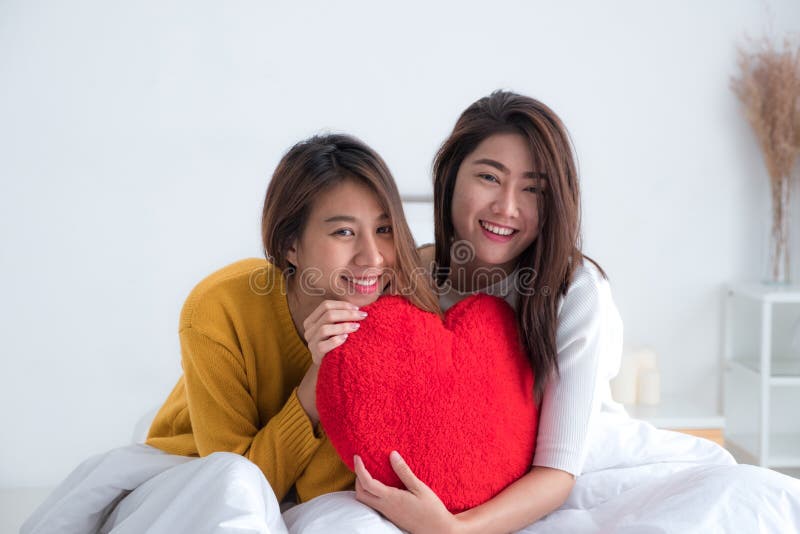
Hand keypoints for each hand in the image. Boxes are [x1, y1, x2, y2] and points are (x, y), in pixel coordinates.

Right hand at [297, 300, 366, 423]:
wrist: (333, 366)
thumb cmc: (340, 343)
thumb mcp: (338, 328)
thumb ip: (343, 316)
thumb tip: (360, 306)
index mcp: (312, 320)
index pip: (325, 306)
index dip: (342, 305)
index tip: (358, 308)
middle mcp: (309, 330)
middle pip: (327, 315)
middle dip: (348, 314)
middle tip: (363, 316)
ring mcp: (310, 343)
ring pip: (324, 329)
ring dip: (343, 326)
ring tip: (357, 327)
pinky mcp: (315, 355)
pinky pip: (323, 346)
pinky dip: (336, 340)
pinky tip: (347, 339)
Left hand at [354, 451, 459, 533]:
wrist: (437, 529)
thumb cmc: (431, 508)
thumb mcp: (419, 487)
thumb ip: (403, 471)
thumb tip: (392, 454)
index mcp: (390, 498)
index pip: (367, 483)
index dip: (359, 469)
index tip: (357, 456)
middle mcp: (385, 507)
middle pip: (360, 494)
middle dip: (357, 478)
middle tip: (363, 465)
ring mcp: (387, 513)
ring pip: (366, 501)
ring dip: (363, 487)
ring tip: (371, 473)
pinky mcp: (391, 516)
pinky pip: (374, 504)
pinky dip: (371, 493)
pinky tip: (381, 486)